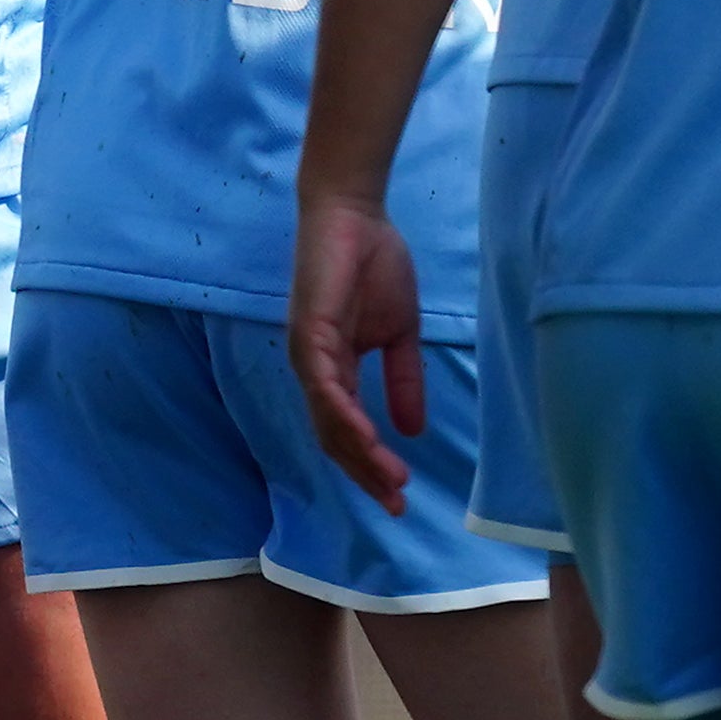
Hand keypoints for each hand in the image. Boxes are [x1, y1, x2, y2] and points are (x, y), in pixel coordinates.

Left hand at [287, 188, 429, 504]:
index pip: (346, 432)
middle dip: (365, 473)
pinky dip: (344, 417)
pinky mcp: (308, 334)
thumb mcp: (400, 333)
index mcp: (333, 370)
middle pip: (333, 438)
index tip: (400, 494)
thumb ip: (403, 379)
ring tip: (390, 479)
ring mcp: (307, 354)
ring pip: (328, 422)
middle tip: (396, 504)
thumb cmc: (374, 264)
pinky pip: (325, 387)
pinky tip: (368, 438)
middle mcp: (313, 370)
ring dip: (359, 454)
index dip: (371, 465)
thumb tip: (413, 430)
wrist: (357, 215)